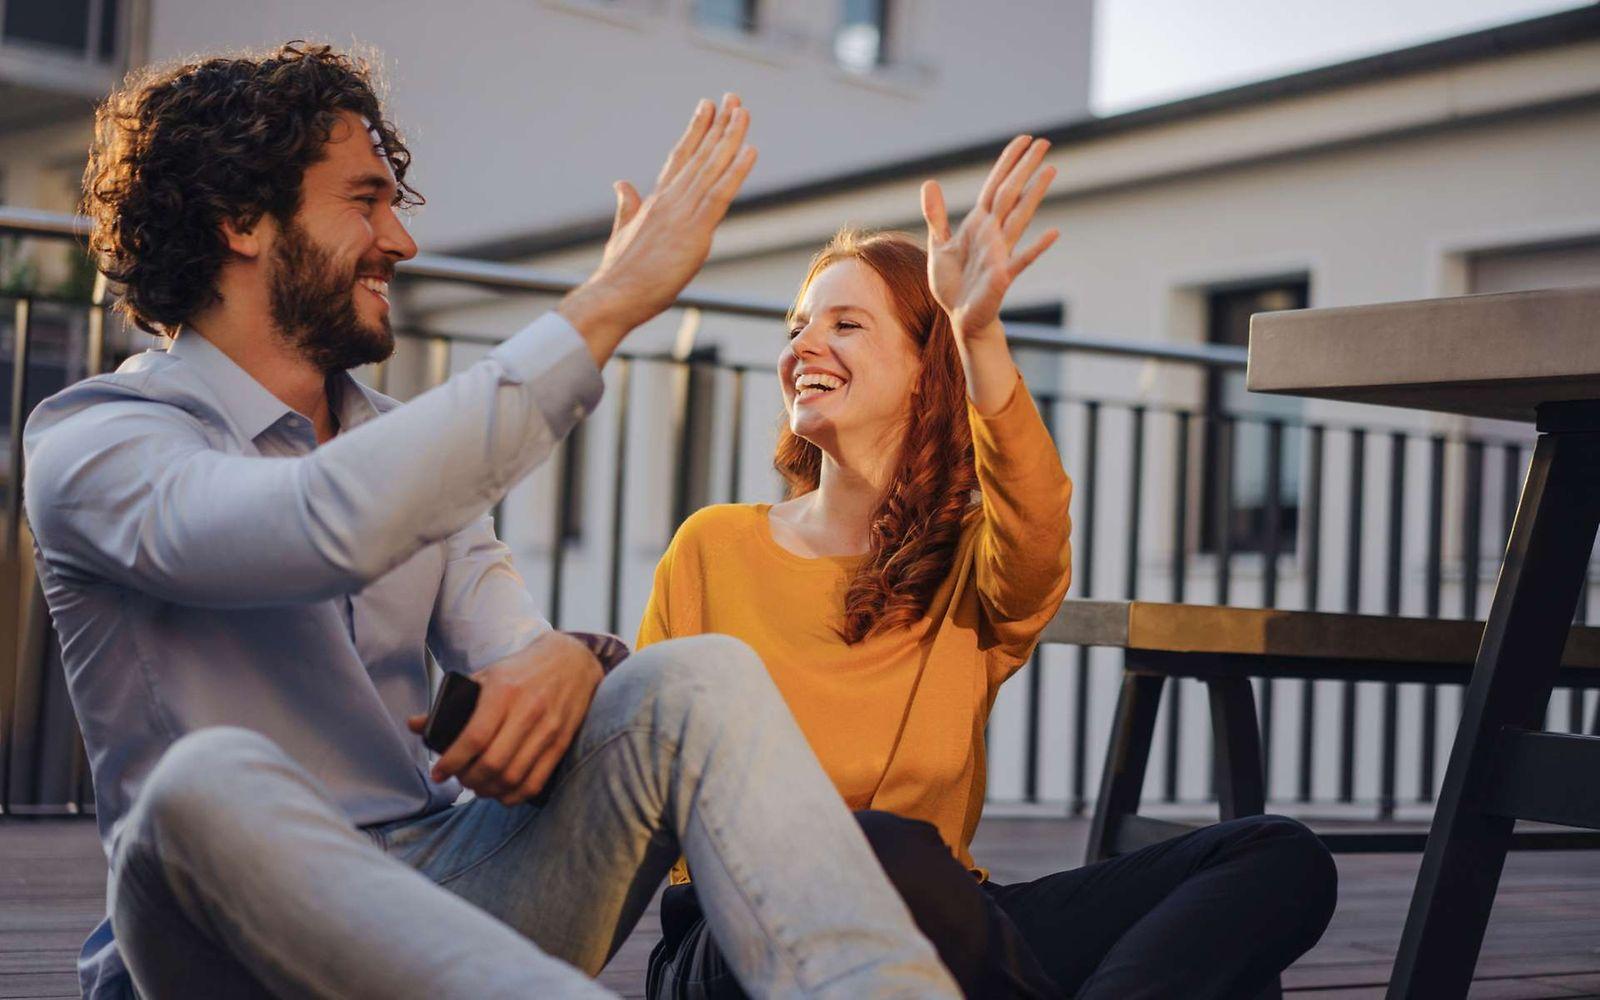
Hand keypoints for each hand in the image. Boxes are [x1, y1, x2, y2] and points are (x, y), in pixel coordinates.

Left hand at [406, 631, 602, 805]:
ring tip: (478, 787)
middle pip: (493, 763)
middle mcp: (528, 710)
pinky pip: (535, 781)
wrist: (571, 661)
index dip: (452, 762)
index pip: (474, 737)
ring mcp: (548, 729)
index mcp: (504, 692)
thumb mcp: (486, 676)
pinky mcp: (561, 743)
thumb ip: (451, 703)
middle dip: (469, 780)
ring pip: (513, 777)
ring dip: (489, 790)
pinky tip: (501, 793)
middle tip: (459, 780)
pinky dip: (514, 796)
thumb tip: (415, 725)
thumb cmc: (521, 671)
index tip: (439, 773)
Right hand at [559, 95, 758, 364]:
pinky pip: (720, 194)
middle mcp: (670, 200)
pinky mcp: (695, 231)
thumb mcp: (622, 233)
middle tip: (734, 98)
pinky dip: (736, 171)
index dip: (696, 131)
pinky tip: (750, 150)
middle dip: (719, 126)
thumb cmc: (618, 274)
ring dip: (730, 138)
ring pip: (712, 168)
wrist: (613, 296)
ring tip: (743, 111)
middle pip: (700, 155)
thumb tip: (621, 183)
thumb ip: (626, 206)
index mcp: (655, 202)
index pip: (679, 158)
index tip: (707, 106)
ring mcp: (682, 213)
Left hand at [920, 135, 1058, 343]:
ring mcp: (1000, 253)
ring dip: (1035, 194)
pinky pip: (1022, 260)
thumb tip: (930, 182)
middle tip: (1045, 141)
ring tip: (1051, 169)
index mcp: (979, 224)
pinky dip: (1037, 247)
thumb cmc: (953, 283)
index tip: (1025, 139)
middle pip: (1011, 193)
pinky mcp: (1003, 276)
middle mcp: (993, 233)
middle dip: (1025, 168)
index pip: (995, 185)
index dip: (1008, 162)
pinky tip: (1054, 233)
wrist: (960, 317)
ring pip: (1020, 217)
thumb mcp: (939, 245)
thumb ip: (936, 215)